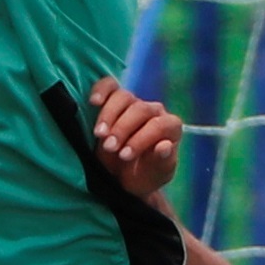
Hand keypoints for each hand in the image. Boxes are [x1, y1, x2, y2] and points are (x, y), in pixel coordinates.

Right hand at [87, 76, 182, 200]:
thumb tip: (164, 146)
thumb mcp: (154, 176)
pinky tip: (94, 101)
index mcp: (170, 127)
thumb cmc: (143, 176)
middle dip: (123, 129)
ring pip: (123, 97)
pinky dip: (101, 90)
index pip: (159, 125)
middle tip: (110, 148)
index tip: (124, 156)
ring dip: (109, 115)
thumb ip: (162, 162)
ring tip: (99, 135)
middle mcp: (154, 110)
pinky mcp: (114, 99)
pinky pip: (109, 86)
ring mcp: (134, 103)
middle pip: (139, 109)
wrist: (123, 178)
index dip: (141, 139)